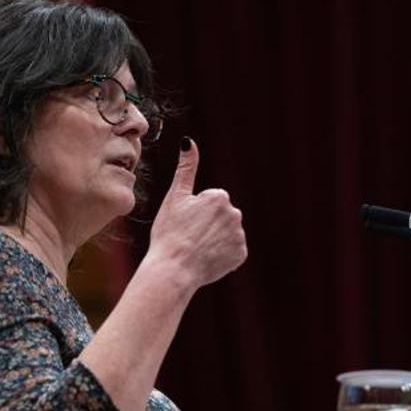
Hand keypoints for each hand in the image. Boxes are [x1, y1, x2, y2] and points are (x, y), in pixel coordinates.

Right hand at [148, 138, 247, 289]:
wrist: (174, 269)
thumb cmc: (169, 232)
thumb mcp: (175, 197)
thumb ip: (186, 168)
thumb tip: (188, 141)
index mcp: (219, 197)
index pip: (209, 202)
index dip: (194, 213)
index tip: (184, 223)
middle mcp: (235, 213)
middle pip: (219, 217)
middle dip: (207, 225)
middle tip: (189, 237)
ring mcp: (239, 235)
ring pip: (225, 234)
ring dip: (214, 240)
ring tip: (196, 249)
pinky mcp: (241, 254)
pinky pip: (231, 252)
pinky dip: (221, 256)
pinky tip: (206, 259)